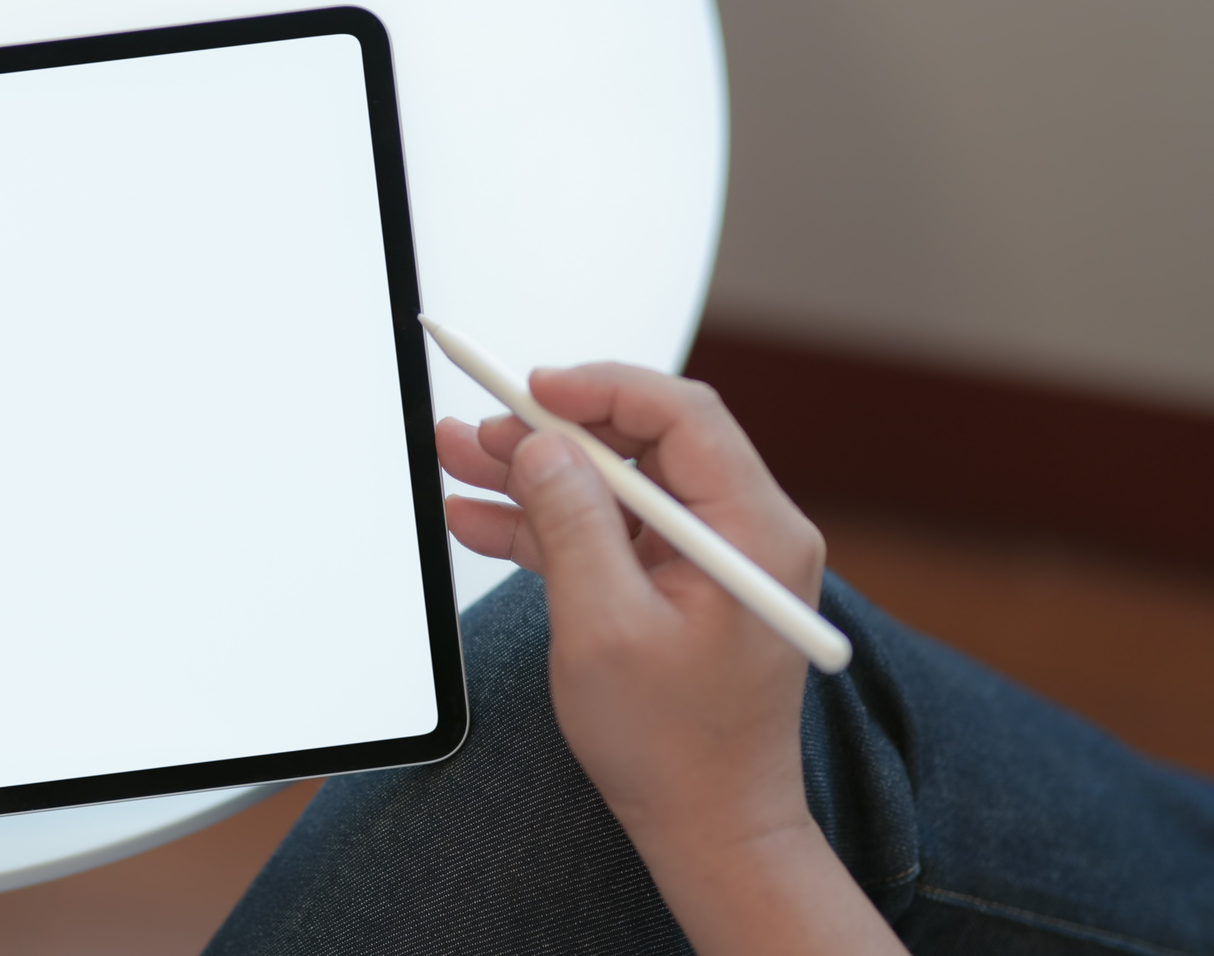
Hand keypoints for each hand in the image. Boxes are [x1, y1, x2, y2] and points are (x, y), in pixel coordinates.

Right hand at [437, 363, 901, 954]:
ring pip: (614, 485)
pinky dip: (548, 524)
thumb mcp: (604, 627)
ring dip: (536, 475)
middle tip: (479, 428)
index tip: (532, 387)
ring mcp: (709, 558)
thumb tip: (542, 446)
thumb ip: (571, 523)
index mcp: (753, 532)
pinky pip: (608, 531)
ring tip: (460, 458)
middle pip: (641, 444)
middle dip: (551, 432)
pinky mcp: (678, 584)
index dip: (600, 388)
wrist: (710, 826)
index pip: (681, 417)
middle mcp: (743, 533)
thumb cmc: (676, 748)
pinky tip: (481, 516)